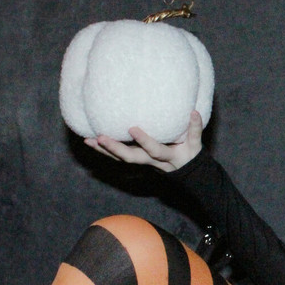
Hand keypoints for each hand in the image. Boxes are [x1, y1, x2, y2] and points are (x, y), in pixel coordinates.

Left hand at [84, 111, 203, 171]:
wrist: (186, 173)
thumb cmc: (190, 154)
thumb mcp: (196, 144)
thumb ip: (194, 129)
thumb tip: (194, 112)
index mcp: (166, 157)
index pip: (154, 150)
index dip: (144, 141)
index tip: (132, 128)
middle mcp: (151, 162)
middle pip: (131, 158)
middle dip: (115, 149)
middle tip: (100, 138)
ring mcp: (142, 162)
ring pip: (121, 158)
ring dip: (104, 150)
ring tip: (88, 140)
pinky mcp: (136, 159)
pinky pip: (117, 156)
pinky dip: (104, 150)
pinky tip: (90, 142)